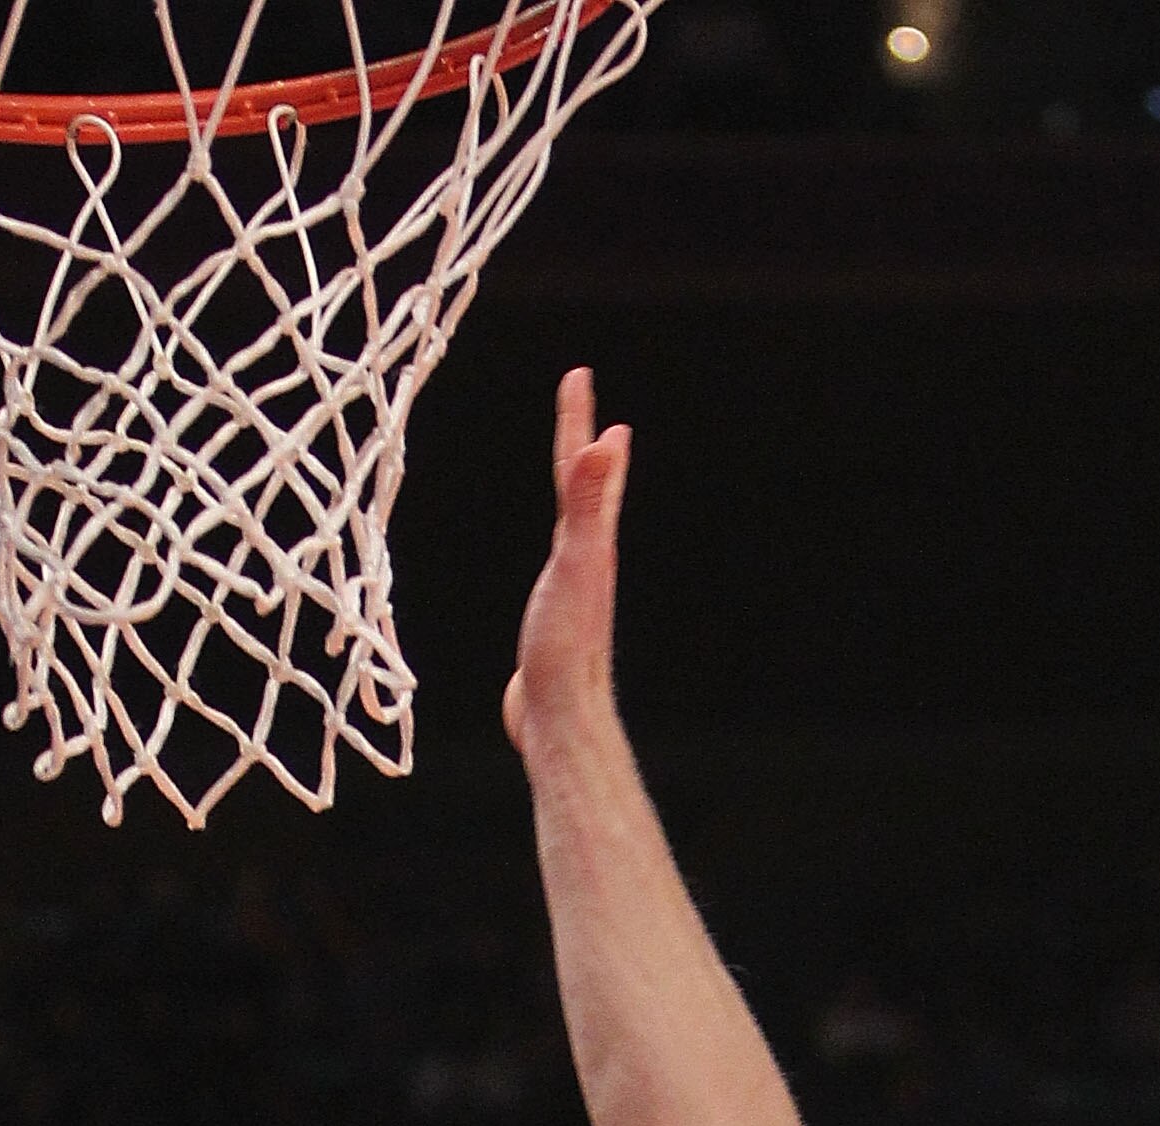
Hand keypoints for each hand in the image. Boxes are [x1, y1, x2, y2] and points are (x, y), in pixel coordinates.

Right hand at [503, 364, 630, 758]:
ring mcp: (570, 592)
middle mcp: (586, 562)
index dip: (577, 419)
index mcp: (590, 543)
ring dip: (577, 499)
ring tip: (578, 479)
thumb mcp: (576, 563)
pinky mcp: (553, 622)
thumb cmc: (566, 645)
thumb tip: (606, 443)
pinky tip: (554, 565)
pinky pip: (554, 571)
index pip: (583, 466)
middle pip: (586, 492)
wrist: (560, 718)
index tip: (578, 374)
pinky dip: (556, 551)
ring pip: (574, 531)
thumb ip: (589, 504)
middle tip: (587, 413)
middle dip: (585, 448)